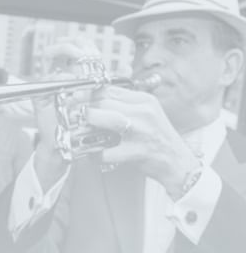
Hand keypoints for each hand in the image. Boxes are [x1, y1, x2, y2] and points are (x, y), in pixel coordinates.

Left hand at [84, 86, 199, 187]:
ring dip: (89, 124)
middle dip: (85, 109)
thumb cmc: (158, 138)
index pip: (108, 89)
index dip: (86, 93)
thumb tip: (91, 97)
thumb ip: (123, 103)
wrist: (179, 163)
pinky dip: (97, 154)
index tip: (74, 98)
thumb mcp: (146, 113)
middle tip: (76, 117)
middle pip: (103, 101)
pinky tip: (95, 154)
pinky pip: (108, 151)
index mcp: (145, 100)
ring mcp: (142, 132)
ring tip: (83, 131)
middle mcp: (144, 113)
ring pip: (106, 119)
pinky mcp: (139, 151)